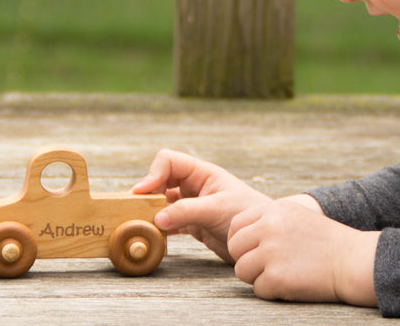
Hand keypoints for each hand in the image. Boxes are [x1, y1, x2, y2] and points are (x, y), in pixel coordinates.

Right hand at [132, 149, 270, 262]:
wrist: (263, 239)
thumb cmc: (248, 214)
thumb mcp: (217, 209)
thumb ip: (187, 211)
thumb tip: (157, 218)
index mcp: (202, 173)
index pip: (169, 161)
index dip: (152, 174)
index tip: (142, 193)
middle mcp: (194, 186)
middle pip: (160, 181)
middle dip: (147, 193)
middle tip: (136, 211)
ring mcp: (192, 205)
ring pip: (162, 203)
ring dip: (151, 211)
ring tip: (140, 223)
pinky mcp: (192, 224)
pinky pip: (168, 221)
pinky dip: (159, 227)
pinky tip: (154, 235)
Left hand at [227, 199, 378, 306]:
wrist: (353, 261)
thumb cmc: (326, 242)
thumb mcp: (297, 217)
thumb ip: (269, 220)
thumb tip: (238, 234)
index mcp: (274, 210)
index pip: (236, 225)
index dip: (241, 241)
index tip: (252, 250)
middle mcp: (269, 227)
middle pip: (235, 247)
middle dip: (247, 259)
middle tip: (267, 265)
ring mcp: (271, 252)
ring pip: (242, 270)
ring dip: (258, 276)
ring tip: (282, 273)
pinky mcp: (276, 277)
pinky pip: (258, 289)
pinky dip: (272, 291)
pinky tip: (292, 283)